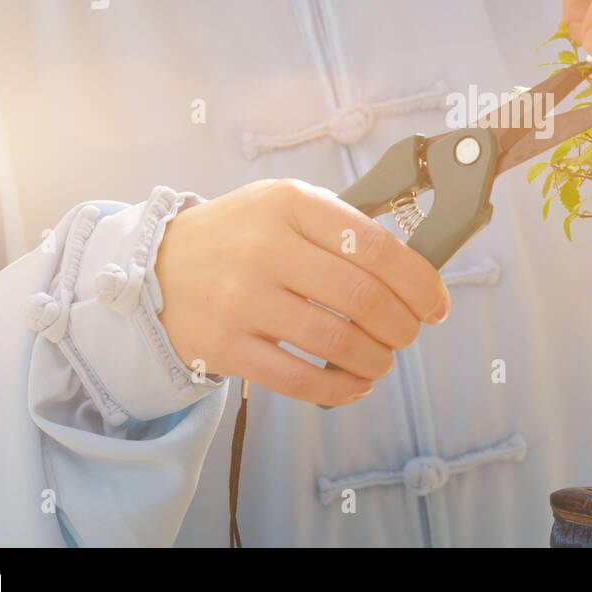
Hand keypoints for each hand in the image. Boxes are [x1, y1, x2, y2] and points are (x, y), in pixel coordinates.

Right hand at [154, 179, 450, 406]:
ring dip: (376, 359)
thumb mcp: (285, 205)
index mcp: (290, 203)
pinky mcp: (223, 345)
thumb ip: (343, 225)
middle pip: (362, 297)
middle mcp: (264, 246)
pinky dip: (340, 388)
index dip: (419, 282)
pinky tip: (356, 383)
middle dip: (403, 325)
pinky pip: (298, 379)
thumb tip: (415, 270)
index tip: (436, 304)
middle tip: (409, 333)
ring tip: (383, 359)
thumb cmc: (240, 236)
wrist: (155, 266)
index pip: (375, 246)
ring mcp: (241, 298)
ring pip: (336, 340)